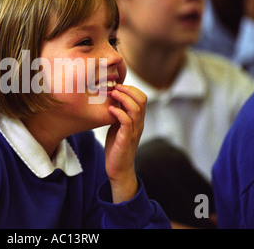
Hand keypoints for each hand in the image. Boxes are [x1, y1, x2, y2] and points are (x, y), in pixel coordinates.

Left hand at [105, 84, 146, 202]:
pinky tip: (111, 110)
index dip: (131, 88)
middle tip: (115, 86)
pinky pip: (127, 122)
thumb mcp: (118, 126)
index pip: (142, 97)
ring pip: (136, 109)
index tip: (117, 85)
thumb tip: (112, 98)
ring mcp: (134, 131)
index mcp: (138, 119)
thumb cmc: (117, 146)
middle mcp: (139, 123)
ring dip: (124, 98)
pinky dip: (119, 113)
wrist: (118, 168)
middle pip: (142, 100)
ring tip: (112, 94)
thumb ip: (119, 113)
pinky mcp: (127, 139)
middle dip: (128, 90)